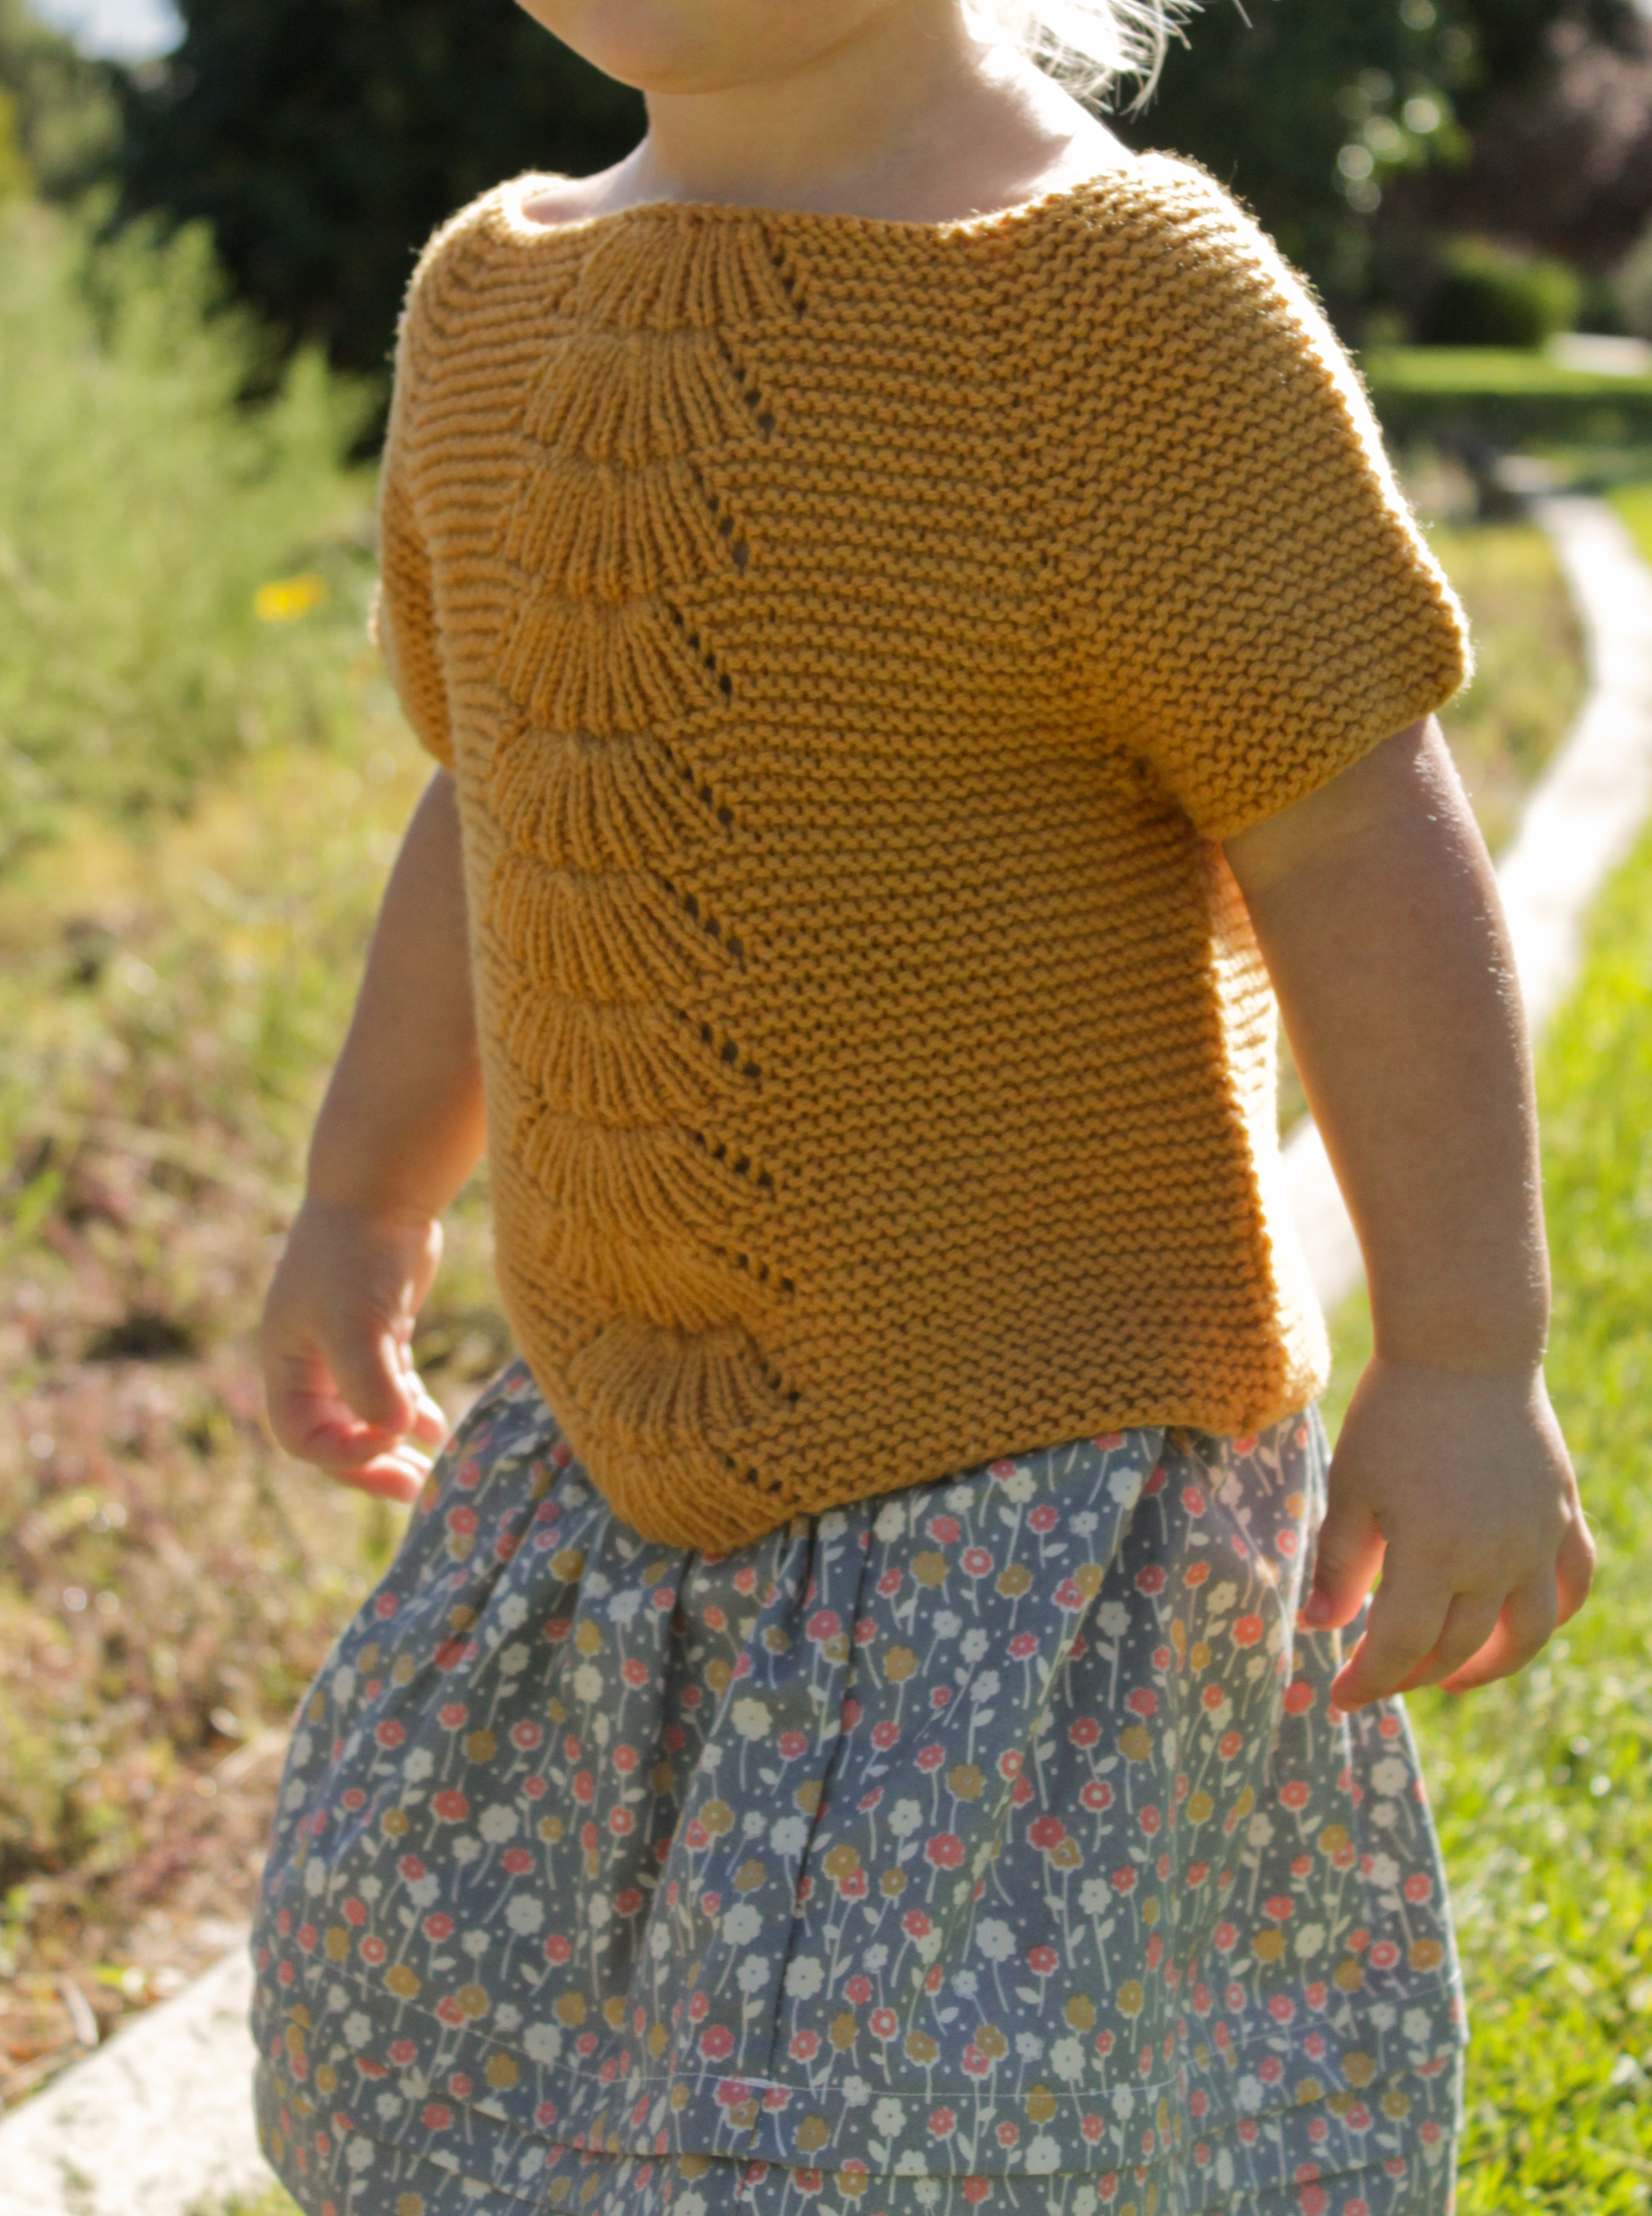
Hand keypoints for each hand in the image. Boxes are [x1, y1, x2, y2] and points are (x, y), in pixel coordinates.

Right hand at [260, 1198, 449, 1500]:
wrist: (381, 1190)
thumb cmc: (356, 1255)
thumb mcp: (358, 1324)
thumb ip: (370, 1384)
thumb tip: (395, 1434)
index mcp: (286, 1363)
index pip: (303, 1438)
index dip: (344, 1454)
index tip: (390, 1441)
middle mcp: (310, 1359)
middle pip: (334, 1434)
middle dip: (371, 1465)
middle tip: (415, 1489)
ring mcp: (345, 1344)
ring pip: (366, 1413)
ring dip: (394, 1442)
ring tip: (429, 1471)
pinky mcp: (380, 1328)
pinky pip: (391, 1385)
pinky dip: (411, 1408)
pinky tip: (437, 1428)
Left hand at [1302, 1358, 1593, 1709]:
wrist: (1464, 1349)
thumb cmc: (1393, 1415)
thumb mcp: (1351, 1488)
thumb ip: (1338, 1564)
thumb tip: (1320, 1628)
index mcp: (1433, 1555)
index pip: (1399, 1647)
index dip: (1368, 1681)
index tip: (1339, 1698)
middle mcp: (1495, 1558)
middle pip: (1458, 1647)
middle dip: (1413, 1675)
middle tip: (1381, 1678)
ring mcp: (1537, 1539)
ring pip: (1526, 1633)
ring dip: (1490, 1666)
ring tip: (1450, 1676)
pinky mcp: (1562, 1513)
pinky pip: (1573, 1582)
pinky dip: (1553, 1613)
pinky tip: (1521, 1624)